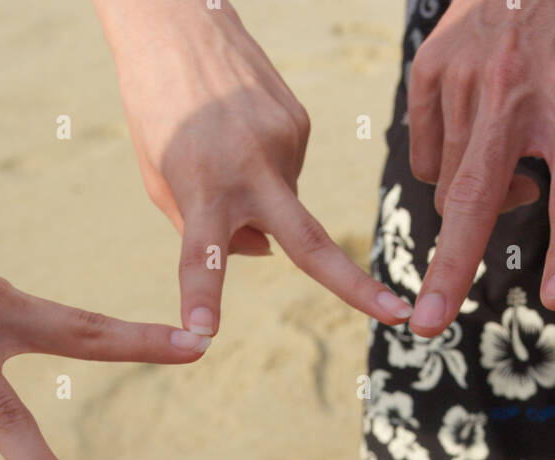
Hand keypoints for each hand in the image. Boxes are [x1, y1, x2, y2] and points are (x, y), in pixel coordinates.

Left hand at [95, 0, 411, 335]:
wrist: (177, 23)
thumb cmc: (158, 110)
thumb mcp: (162, 178)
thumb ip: (206, 230)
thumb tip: (269, 253)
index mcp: (201, 187)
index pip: (202, 255)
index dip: (203, 296)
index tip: (201, 334)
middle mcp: (251, 169)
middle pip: (310, 241)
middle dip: (354, 285)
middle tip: (397, 314)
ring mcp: (284, 144)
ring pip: (285, 201)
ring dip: (261, 195)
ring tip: (224, 148)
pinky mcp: (300, 123)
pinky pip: (288, 169)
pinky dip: (268, 166)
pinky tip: (244, 132)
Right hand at [407, 0, 554, 334]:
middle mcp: (513, 89)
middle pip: (478, 198)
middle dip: (451, 269)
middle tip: (426, 324)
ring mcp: (463, 79)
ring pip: (453, 187)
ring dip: (482, 208)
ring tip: (517, 175)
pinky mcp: (429, 71)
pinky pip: (425, 157)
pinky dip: (449, 172)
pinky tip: (483, 145)